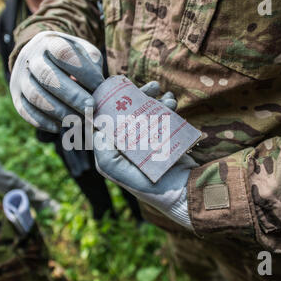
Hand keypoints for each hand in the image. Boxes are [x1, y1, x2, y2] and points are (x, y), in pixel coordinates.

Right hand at [10, 31, 103, 131]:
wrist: (38, 56)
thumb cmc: (69, 58)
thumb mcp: (83, 52)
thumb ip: (93, 65)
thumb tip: (101, 90)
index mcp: (50, 42)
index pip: (64, 53)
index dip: (83, 71)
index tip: (99, 86)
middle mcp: (31, 58)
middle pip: (48, 77)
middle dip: (72, 96)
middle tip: (91, 108)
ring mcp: (21, 77)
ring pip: (36, 96)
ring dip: (60, 112)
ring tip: (79, 120)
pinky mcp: (16, 96)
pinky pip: (26, 111)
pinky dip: (43, 122)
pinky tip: (60, 126)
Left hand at [93, 87, 198, 229]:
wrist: (183, 194)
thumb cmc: (147, 186)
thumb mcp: (115, 169)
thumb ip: (102, 149)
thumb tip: (97, 126)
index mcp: (112, 151)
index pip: (106, 122)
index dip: (109, 103)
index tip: (116, 88)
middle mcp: (127, 145)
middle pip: (128, 113)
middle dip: (139, 97)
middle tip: (153, 86)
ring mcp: (146, 142)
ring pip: (146, 113)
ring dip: (156, 101)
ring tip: (168, 97)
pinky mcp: (163, 141)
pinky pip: (161, 119)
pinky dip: (167, 108)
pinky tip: (173, 102)